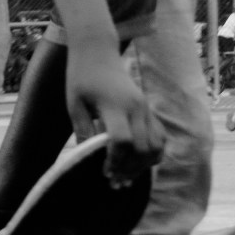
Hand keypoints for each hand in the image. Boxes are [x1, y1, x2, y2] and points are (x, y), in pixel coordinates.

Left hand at [63, 40, 160, 181]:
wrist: (98, 51)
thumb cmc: (81, 76)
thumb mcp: (74, 103)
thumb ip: (82, 130)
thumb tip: (86, 158)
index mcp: (115, 105)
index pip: (122, 140)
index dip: (115, 161)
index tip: (105, 173)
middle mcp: (136, 107)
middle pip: (143, 148)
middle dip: (130, 169)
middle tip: (116, 183)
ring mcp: (146, 108)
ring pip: (157, 145)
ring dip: (144, 165)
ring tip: (127, 177)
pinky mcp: (149, 109)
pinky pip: (160, 136)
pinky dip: (153, 153)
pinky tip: (138, 163)